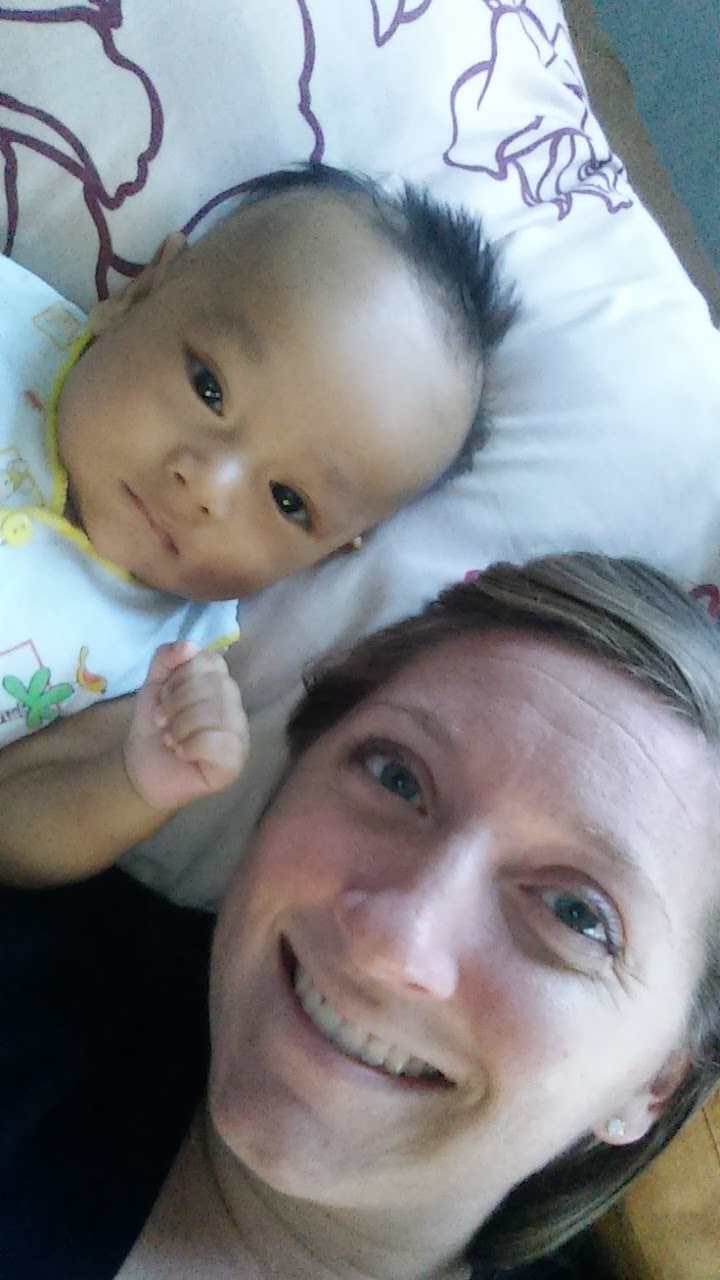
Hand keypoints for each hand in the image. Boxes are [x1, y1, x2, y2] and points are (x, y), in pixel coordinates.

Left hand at [124, 641, 248, 810]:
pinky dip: (193, 745)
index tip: (163, 695)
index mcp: (218, 685)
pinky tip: (182, 753)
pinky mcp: (235, 762)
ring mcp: (239, 735)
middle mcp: (234, 707)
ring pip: (220, 713)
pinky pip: (222, 742)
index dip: (182, 676)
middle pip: (217, 686)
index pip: (212, 662)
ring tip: (169, 739)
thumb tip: (189, 645)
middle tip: (161, 720)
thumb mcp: (154, 685)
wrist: (141, 770)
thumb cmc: (155, 727)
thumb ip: (166, 658)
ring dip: (182, 725)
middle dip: (178, 702)